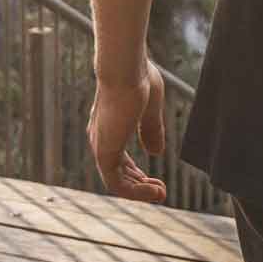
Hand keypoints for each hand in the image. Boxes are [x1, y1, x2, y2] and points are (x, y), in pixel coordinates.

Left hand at [88, 58, 167, 202]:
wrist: (125, 68)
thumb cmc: (138, 78)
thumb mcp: (150, 109)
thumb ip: (151, 131)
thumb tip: (156, 153)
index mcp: (109, 125)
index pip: (118, 159)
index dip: (136, 173)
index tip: (156, 180)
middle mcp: (101, 136)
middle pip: (117, 172)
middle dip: (139, 184)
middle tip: (161, 191)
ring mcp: (101, 145)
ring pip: (116, 181)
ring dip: (139, 191)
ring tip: (161, 193)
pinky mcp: (104, 152)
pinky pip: (116, 183)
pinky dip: (136, 192)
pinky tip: (156, 191)